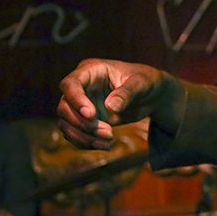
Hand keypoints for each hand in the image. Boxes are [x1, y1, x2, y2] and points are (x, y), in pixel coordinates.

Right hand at [58, 58, 182, 149]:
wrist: (152, 95)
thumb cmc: (147, 81)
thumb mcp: (141, 83)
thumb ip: (127, 92)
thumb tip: (110, 107)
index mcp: (91, 70)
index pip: (71, 84)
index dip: (76, 100)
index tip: (91, 115)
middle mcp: (82, 87)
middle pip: (64, 107)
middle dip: (82, 123)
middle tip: (108, 131)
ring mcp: (81, 105)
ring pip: (66, 124)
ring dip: (84, 137)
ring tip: (109, 140)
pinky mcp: (86, 120)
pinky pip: (75, 134)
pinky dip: (86, 142)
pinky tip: (106, 145)